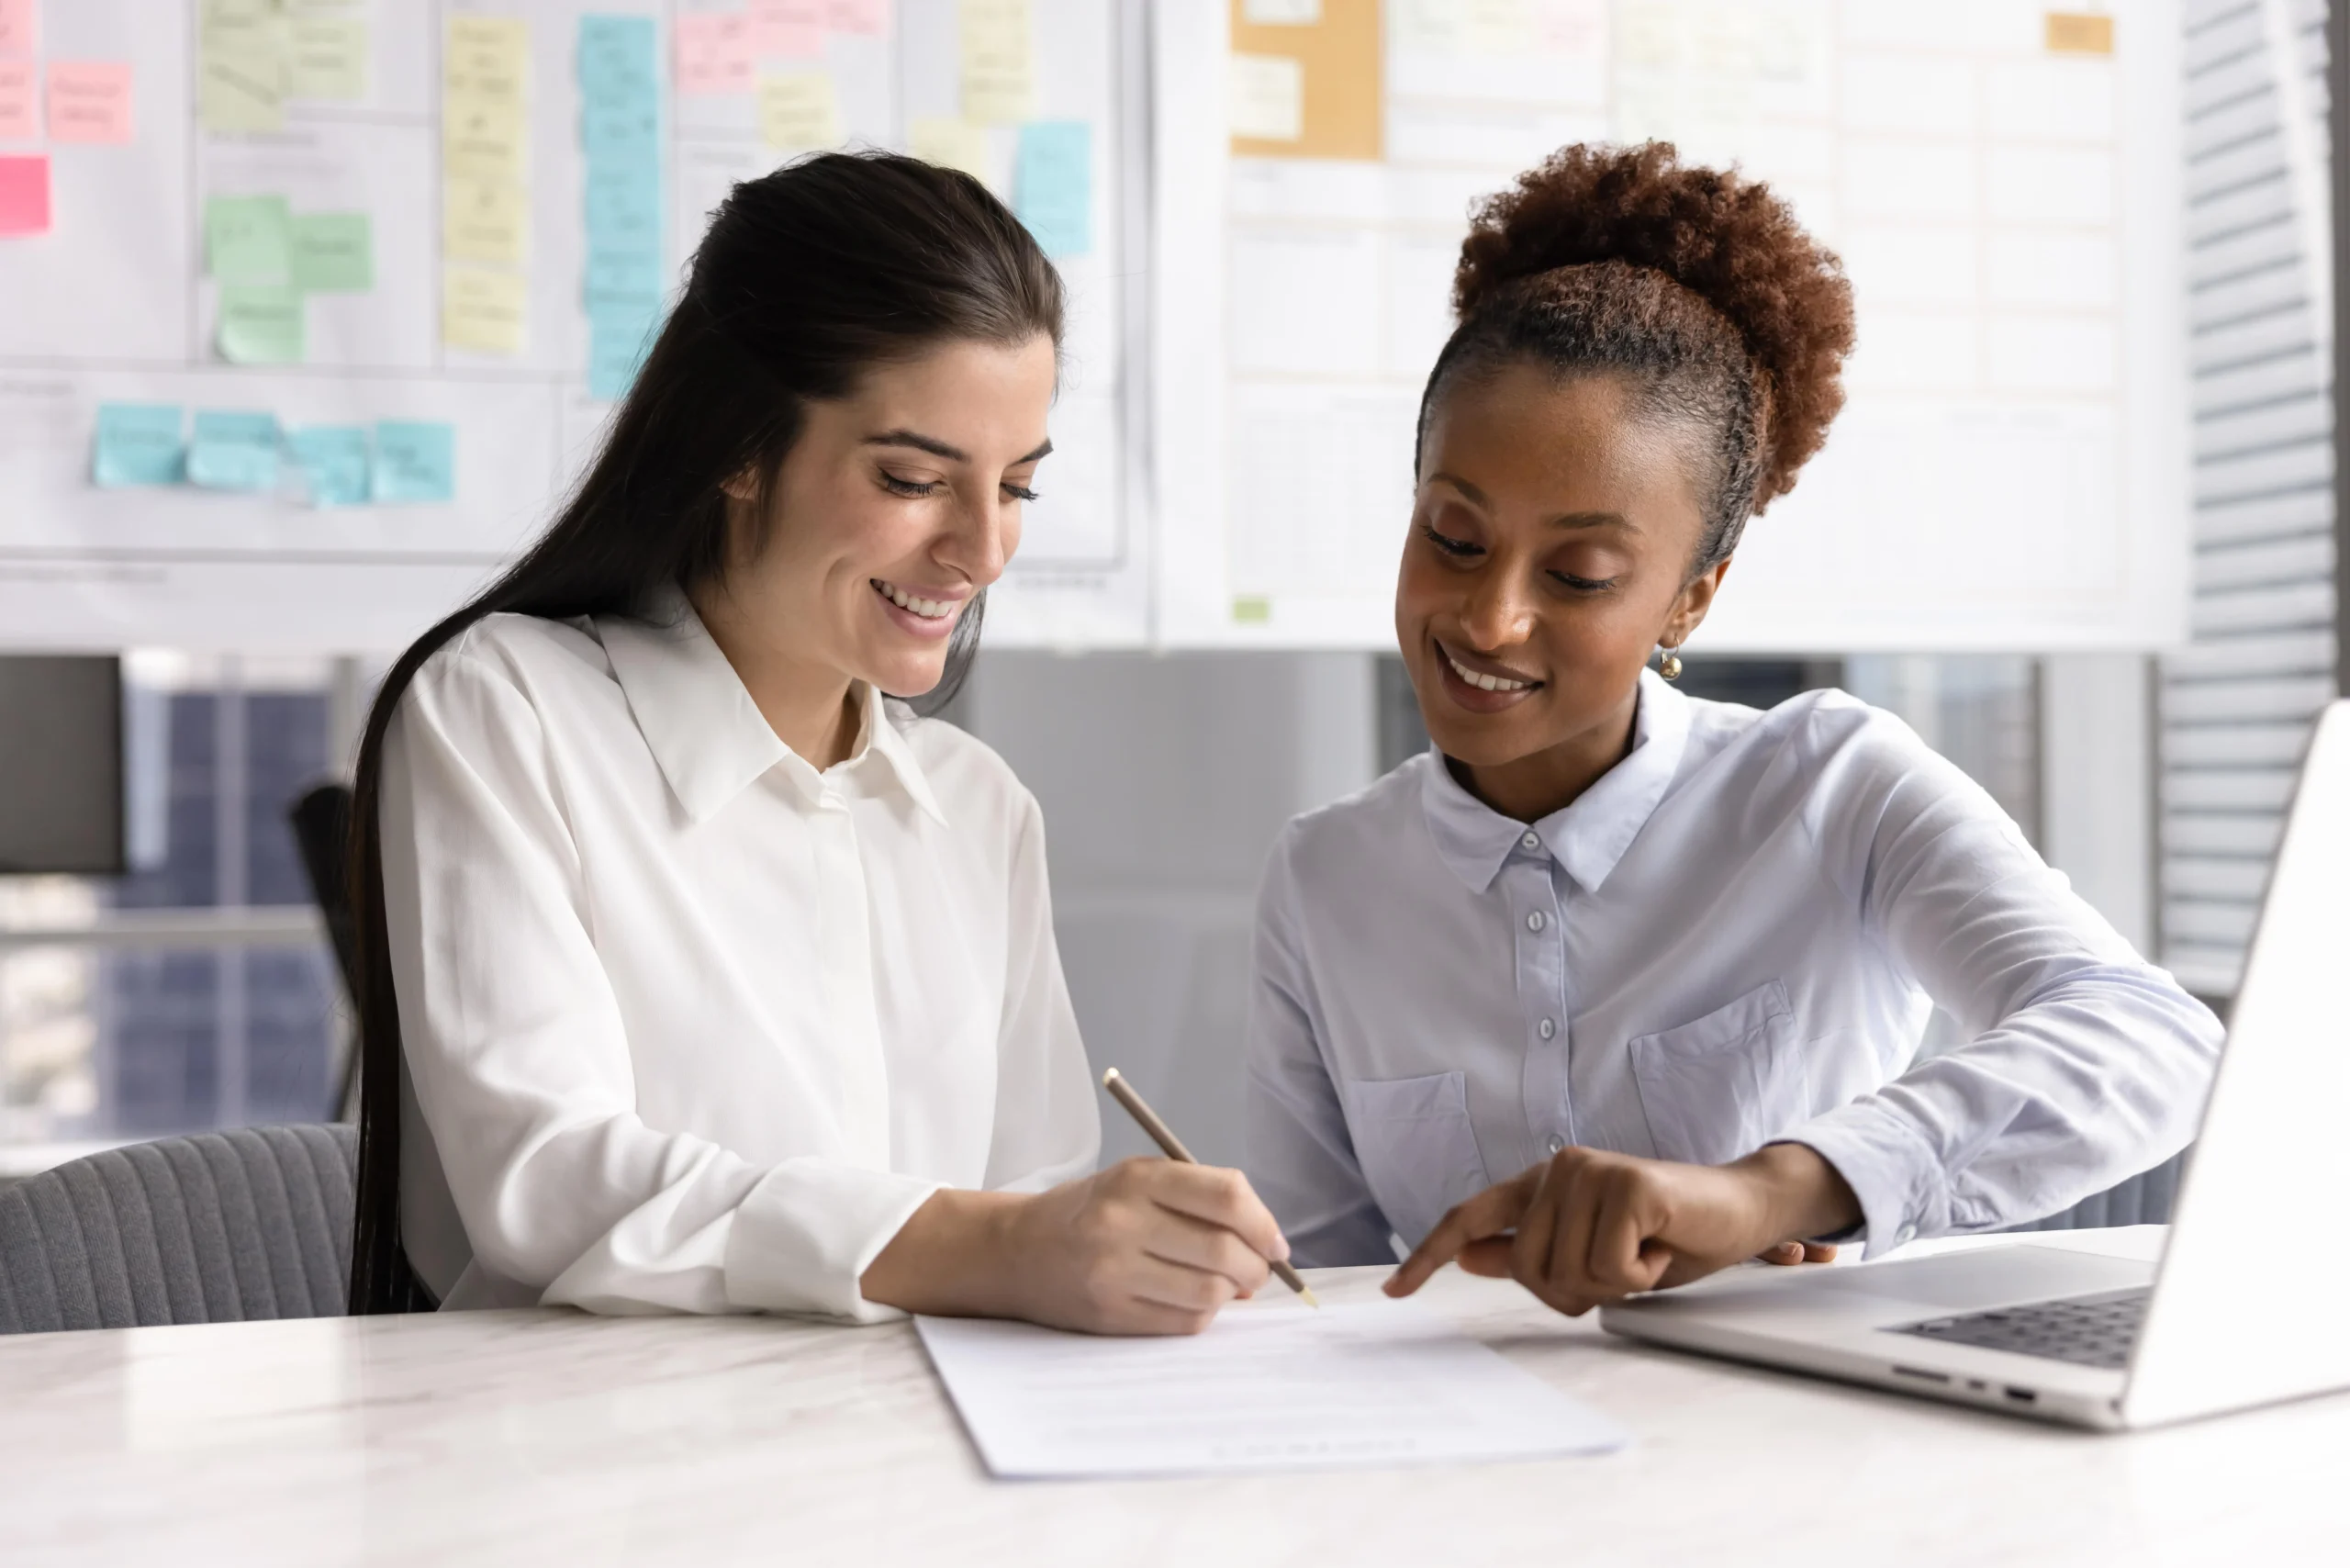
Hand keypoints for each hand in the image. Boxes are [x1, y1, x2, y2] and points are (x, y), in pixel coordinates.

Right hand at [862, 1159, 1287, 1334]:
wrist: (1017, 1251)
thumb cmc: (1091, 1212)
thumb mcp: (1136, 1180)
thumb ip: (1199, 1198)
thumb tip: (1266, 1246)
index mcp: (1136, 1178)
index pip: (1226, 1196)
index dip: (1264, 1223)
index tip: (1276, 1243)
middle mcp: (1122, 1222)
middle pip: (1223, 1250)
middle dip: (1257, 1266)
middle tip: (1261, 1271)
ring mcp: (1114, 1271)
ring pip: (1209, 1292)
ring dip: (1233, 1294)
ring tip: (1229, 1287)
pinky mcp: (1110, 1314)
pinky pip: (1184, 1322)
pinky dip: (1204, 1314)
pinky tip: (1195, 1301)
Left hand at [1383, 1142, 1858, 1315]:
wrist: (1739, 1213)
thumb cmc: (1665, 1237)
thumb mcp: (1590, 1253)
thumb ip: (1530, 1250)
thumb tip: (1470, 1258)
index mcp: (1542, 1186)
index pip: (1471, 1219)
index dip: (1429, 1256)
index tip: (1394, 1292)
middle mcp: (1558, 1169)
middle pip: (1527, 1270)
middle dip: (1574, 1291)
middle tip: (1621, 1270)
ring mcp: (1591, 1171)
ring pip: (1567, 1272)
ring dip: (1613, 1284)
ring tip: (1644, 1253)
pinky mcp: (1627, 1185)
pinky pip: (1608, 1266)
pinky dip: (1639, 1275)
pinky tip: (1660, 1246)